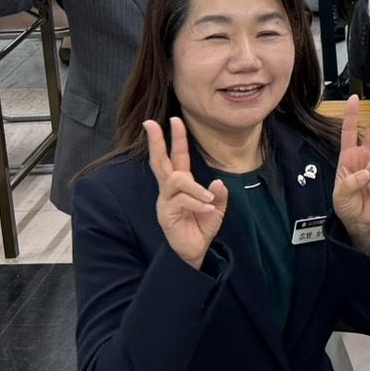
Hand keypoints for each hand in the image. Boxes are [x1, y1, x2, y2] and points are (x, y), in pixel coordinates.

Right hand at [145, 116, 227, 270]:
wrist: (196, 251)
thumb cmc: (202, 226)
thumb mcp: (217, 207)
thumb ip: (218, 194)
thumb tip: (217, 183)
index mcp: (182, 183)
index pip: (177, 156)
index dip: (176, 138)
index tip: (173, 119)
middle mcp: (170, 189)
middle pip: (159, 161)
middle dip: (155, 141)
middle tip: (150, 123)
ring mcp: (165, 200)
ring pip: (176, 179)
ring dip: (195, 187)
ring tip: (208, 200)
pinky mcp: (165, 213)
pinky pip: (181, 200)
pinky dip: (197, 202)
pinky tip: (206, 209)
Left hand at [332, 91, 369, 253]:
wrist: (360, 221)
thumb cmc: (346, 206)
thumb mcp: (340, 195)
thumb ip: (350, 182)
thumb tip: (365, 173)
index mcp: (349, 157)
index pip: (349, 132)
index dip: (351, 115)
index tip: (354, 98)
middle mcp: (365, 157)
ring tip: (367, 182)